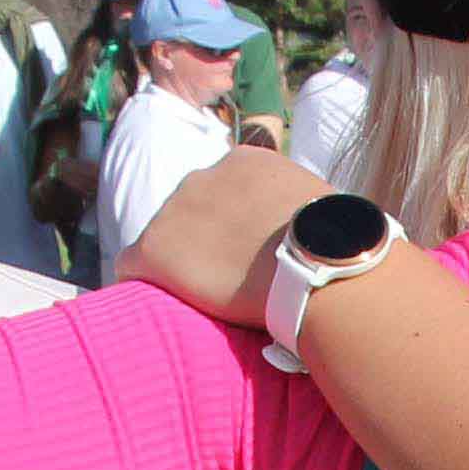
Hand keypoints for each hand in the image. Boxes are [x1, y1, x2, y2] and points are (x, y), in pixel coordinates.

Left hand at [122, 145, 322, 329]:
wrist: (321, 265)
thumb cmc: (338, 246)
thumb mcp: (319, 207)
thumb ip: (296, 208)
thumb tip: (308, 230)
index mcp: (245, 162)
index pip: (223, 193)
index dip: (231, 227)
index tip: (244, 255)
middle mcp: (203, 175)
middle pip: (190, 212)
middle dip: (203, 242)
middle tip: (227, 281)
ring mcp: (174, 209)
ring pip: (163, 240)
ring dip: (179, 265)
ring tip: (202, 299)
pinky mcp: (154, 247)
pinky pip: (130, 267)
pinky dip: (142, 285)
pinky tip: (158, 306)